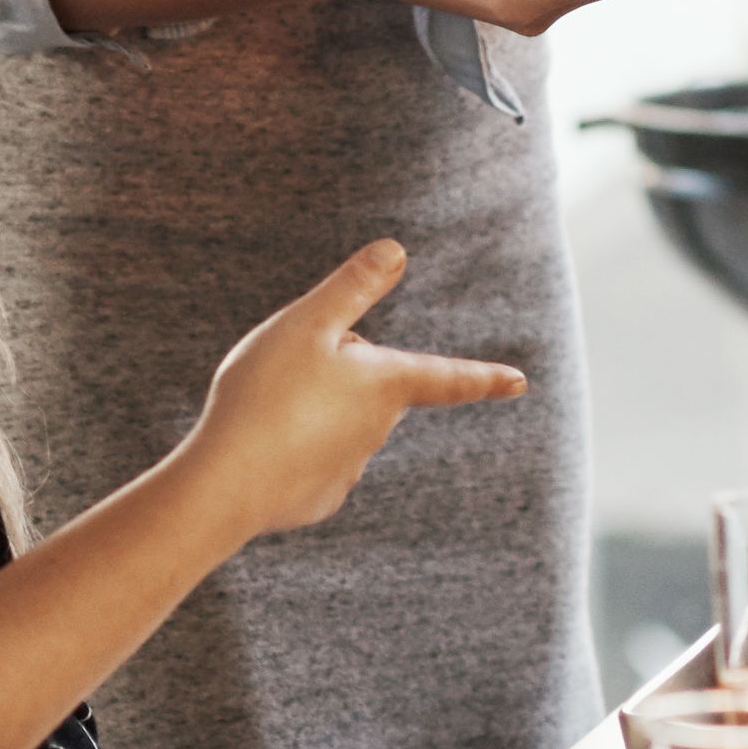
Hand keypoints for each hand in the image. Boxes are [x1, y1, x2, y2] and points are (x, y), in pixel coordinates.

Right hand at [167, 240, 531, 535]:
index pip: (446, 377)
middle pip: (365, 386)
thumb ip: (353, 288)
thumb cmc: (267, 393)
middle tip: (285, 369)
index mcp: (385, 384)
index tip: (519, 381)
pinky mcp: (317, 497)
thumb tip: (397, 250)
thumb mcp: (308, 323)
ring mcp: (349, 469)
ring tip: (264, 408)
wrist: (228, 482)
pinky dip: (289, 451)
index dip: (484, 376)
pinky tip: (260, 449)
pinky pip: (308, 461)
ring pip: (335, 422)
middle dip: (335, 371)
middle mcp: (378, 430)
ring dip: (308, 409)